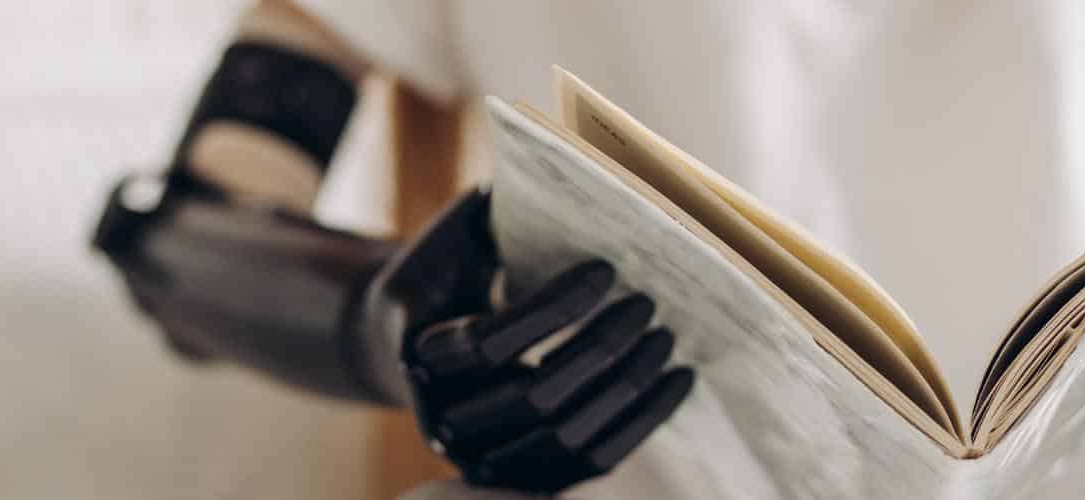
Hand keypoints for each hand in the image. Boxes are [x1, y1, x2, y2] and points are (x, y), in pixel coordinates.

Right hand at [373, 192, 695, 494]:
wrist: (408, 342)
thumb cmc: (446, 272)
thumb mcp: (457, 235)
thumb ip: (499, 209)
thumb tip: (573, 168)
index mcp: (420, 352)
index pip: (489, 342)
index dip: (553, 309)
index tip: (607, 269)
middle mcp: (442, 416)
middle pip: (532, 395)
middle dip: (599, 350)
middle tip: (647, 305)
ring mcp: (480, 457)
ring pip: (564, 435)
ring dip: (626, 388)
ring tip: (667, 340)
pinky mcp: (520, 476)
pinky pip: (588, 461)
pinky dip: (639, 422)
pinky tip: (677, 380)